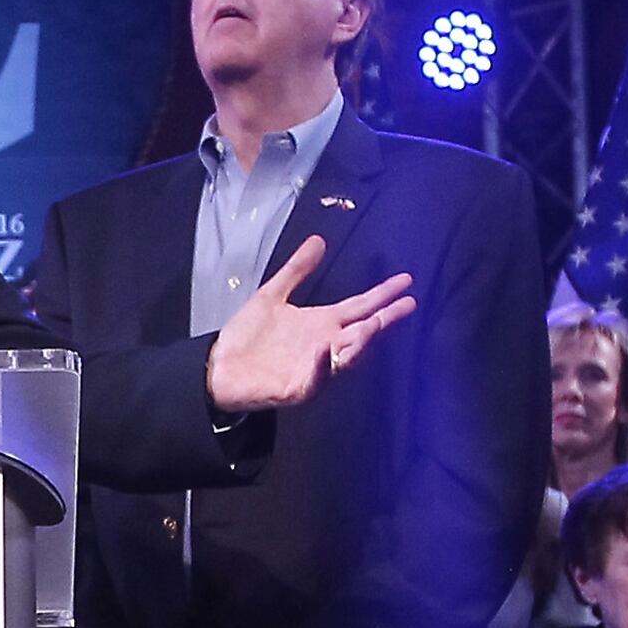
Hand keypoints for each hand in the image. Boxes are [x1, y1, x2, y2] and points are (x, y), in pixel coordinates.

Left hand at [203, 234, 420, 415]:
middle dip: (385, 318)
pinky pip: (315, 378)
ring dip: (361, 341)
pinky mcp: (298, 387)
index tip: (405, 282)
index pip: (359, 306)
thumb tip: (318, 240)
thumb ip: (296, 270)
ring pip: (346, 355)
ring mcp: (314, 367)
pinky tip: (325, 350)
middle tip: (407, 304)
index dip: (382, 294)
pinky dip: (322, 366)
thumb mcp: (272, 295)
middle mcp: (324, 344)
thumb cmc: (248, 336)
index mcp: (321, 323)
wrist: (219, 367)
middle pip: (362, 330)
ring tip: (375, 323)